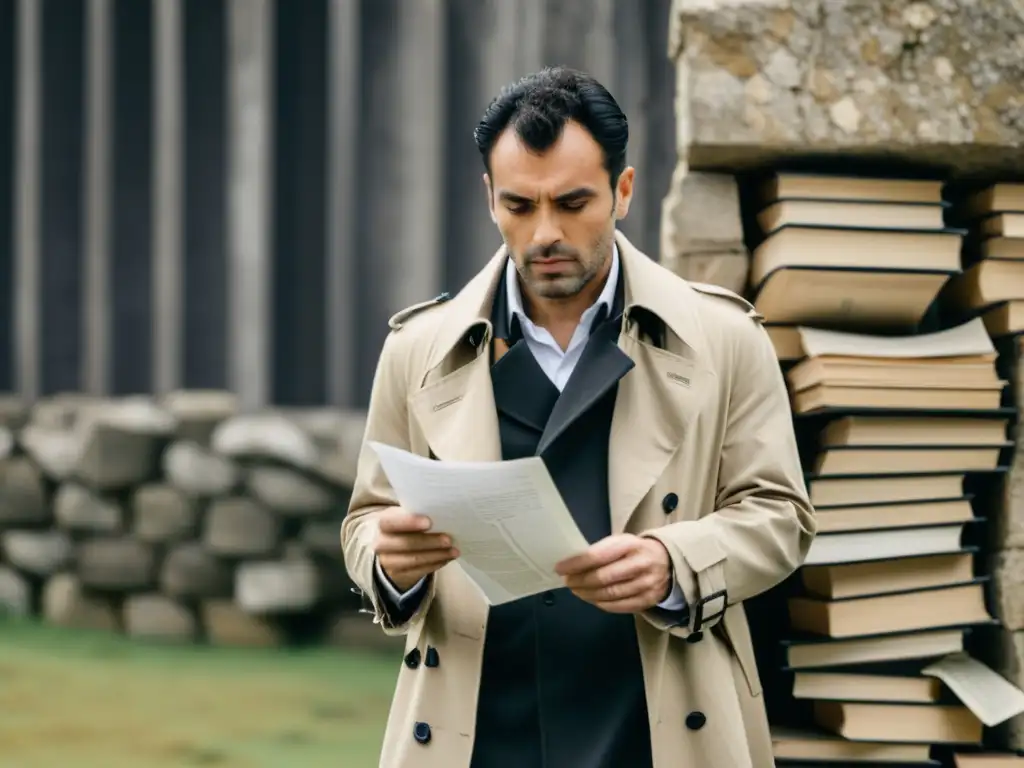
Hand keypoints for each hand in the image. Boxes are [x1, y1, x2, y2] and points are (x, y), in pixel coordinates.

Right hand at [374, 508, 458, 591]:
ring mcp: (389, 563)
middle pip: (405, 544)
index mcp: (383, 524)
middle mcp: (382, 544)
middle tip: (449, 539)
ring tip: (454, 551)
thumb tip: (441, 513)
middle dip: (429, 542)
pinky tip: (447, 558)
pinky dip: (436, 564)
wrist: (390, 550)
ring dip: (437, 555)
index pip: (391, 523)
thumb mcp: (404, 517)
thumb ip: (417, 514)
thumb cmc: (404, 527)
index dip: (409, 522)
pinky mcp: (400, 576)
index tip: (429, 522)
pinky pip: (420, 571)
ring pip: (414, 560)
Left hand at [554, 534, 671, 612]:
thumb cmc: (635, 550)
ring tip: (577, 590)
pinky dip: (602, 604)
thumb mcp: (621, 541)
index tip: (560, 568)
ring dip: (588, 594)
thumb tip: (572, 564)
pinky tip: (592, 599)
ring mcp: (646, 584)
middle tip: (568, 582)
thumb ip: (601, 551)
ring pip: (610, 594)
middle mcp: (640, 564)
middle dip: (580, 581)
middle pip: (603, 578)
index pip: (598, 555)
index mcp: (630, 544)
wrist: (669, 561)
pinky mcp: (649, 600)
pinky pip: (620, 606)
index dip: (576, 564)